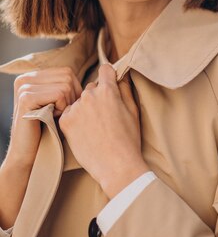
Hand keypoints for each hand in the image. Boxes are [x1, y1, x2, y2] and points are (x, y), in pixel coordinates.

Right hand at [5, 67, 81, 169]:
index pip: (67, 72)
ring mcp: (24, 87)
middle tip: (61, 114)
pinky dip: (61, 108)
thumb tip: (99, 76)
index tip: (68, 109)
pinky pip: (59, 94)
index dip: (75, 91)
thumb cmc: (51, 130)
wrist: (31, 153)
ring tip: (55, 117)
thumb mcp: (59, 103)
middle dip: (72, 98)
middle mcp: (26, 78)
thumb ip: (67, 87)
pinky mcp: (27, 98)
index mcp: (33, 76)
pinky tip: (51, 119)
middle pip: (68, 76)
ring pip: (66, 85)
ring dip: (67, 105)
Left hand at [58, 64, 148, 197]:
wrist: (116, 166)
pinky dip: (75, 120)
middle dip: (98, 97)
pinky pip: (69, 113)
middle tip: (105, 116)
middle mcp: (89, 95)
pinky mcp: (65, 121)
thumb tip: (122, 76)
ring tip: (95, 128)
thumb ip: (126, 89)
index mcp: (108, 91)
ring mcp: (76, 108)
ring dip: (85, 109)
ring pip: (79, 102)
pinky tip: (86, 133)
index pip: (105, 70)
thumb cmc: (128, 140)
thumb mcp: (133, 111)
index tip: (110, 83)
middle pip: (92, 87)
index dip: (109, 76)